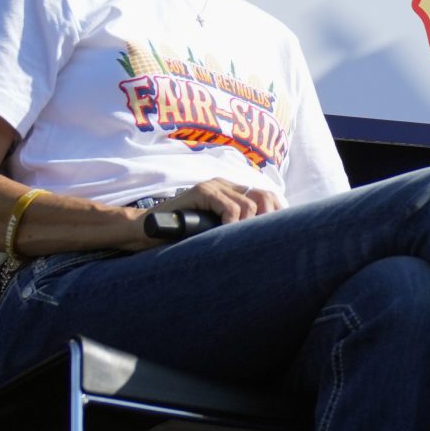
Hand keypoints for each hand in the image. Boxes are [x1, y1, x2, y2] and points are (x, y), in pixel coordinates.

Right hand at [140, 178, 279, 244]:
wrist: (148, 229)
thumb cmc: (183, 235)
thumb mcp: (216, 231)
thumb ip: (235, 229)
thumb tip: (264, 245)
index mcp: (232, 191)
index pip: (268, 197)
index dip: (279, 215)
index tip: (281, 236)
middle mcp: (226, 184)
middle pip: (265, 196)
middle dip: (270, 219)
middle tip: (262, 242)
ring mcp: (214, 185)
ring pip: (250, 204)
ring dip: (250, 226)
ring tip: (243, 243)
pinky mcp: (202, 191)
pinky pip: (230, 206)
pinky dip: (234, 223)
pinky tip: (228, 235)